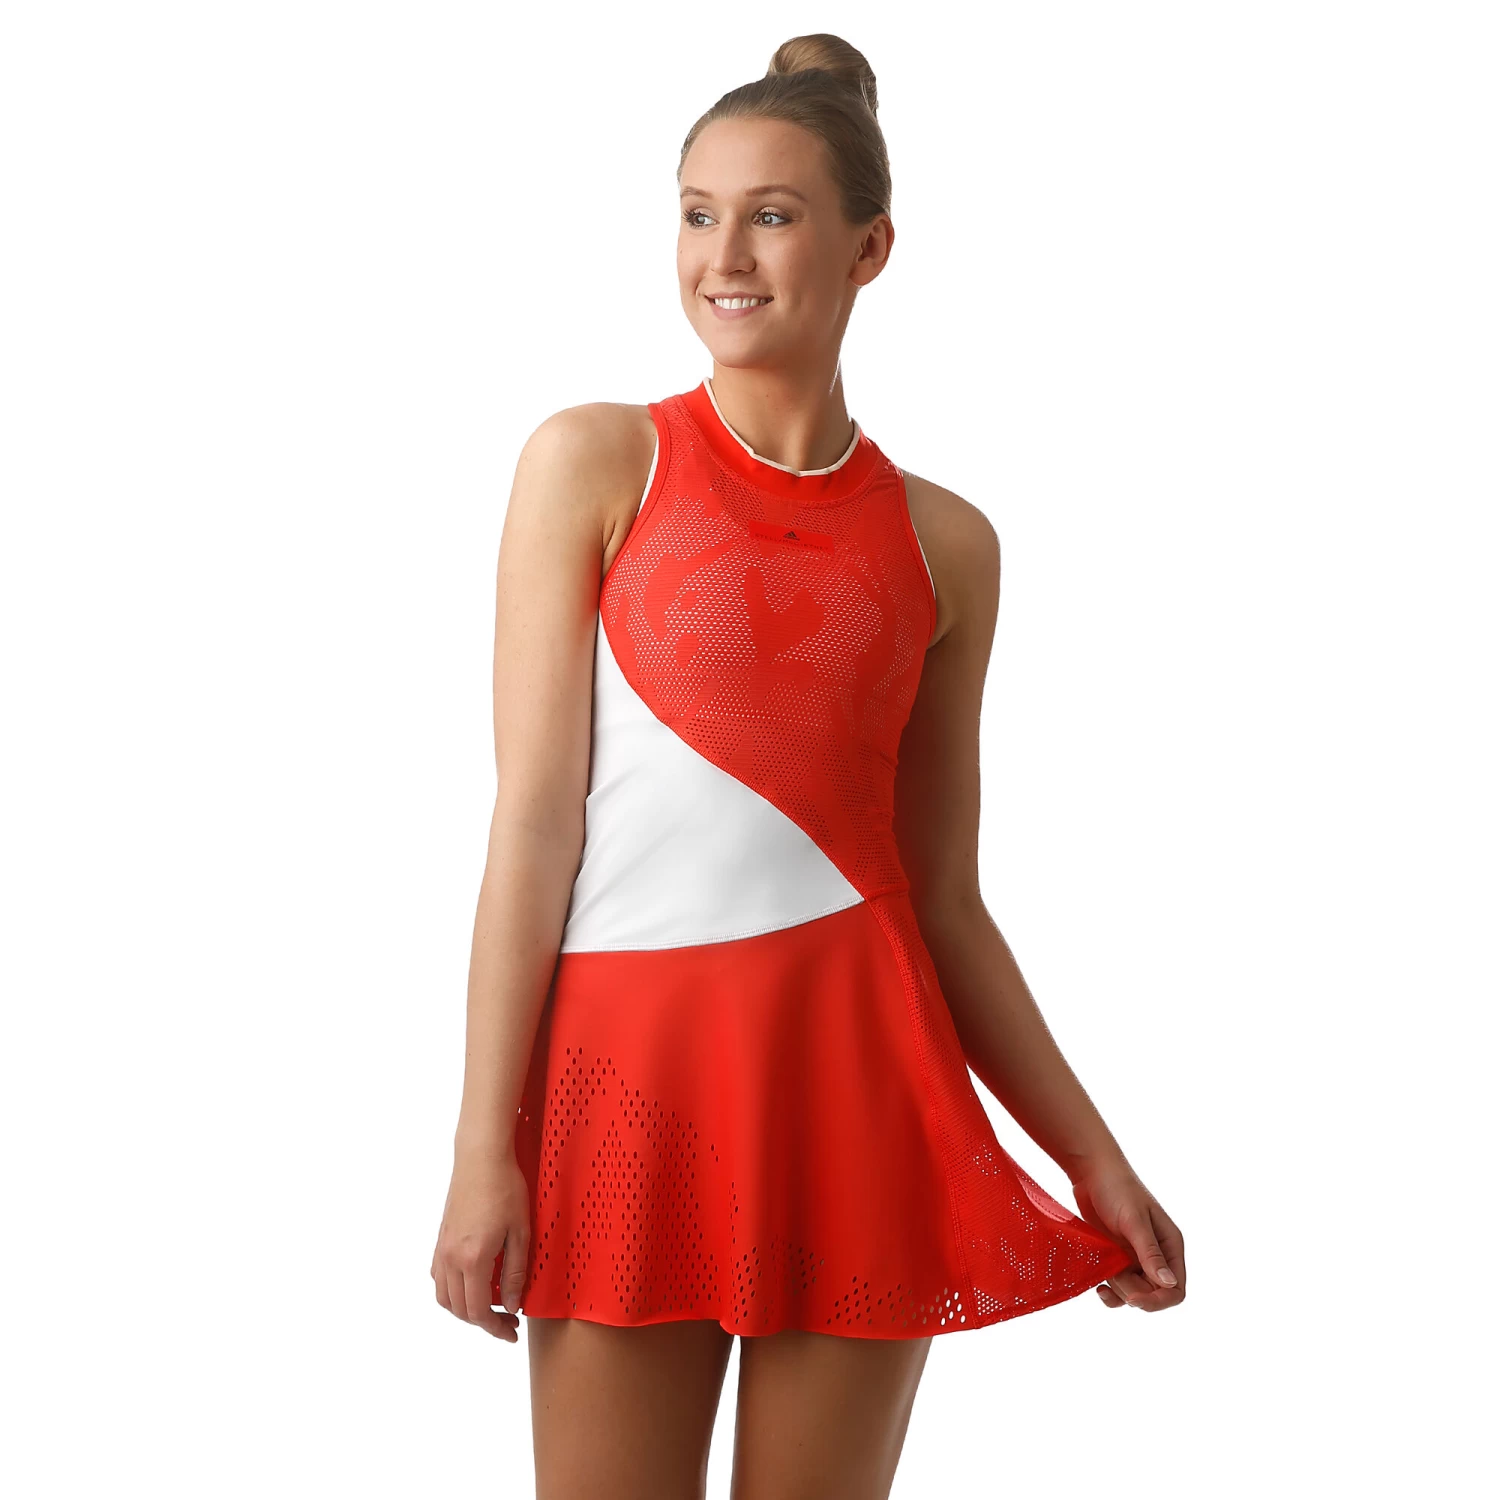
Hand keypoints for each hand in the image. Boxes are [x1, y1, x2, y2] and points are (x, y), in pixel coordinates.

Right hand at [430, 1142, 530, 1341]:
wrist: (481, 1158)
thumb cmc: (506, 1189)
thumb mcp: (521, 1232)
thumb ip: (515, 1273)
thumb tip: (512, 1305)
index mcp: (473, 1259)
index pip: (478, 1311)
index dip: (495, 1328)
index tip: (512, 1332)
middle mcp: (451, 1258)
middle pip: (459, 1309)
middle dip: (483, 1322)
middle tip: (508, 1321)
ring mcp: (442, 1248)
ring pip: (443, 1297)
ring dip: (464, 1310)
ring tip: (489, 1306)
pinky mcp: (440, 1238)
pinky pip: (438, 1277)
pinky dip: (451, 1290)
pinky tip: (471, 1284)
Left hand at [1070, 1161, 1184, 1311]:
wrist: (1091, 1171)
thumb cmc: (1117, 1188)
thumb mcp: (1134, 1221)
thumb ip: (1150, 1253)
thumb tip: (1170, 1284)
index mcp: (1170, 1246)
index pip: (1176, 1289)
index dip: (1159, 1301)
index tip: (1134, 1299)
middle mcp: (1156, 1255)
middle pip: (1153, 1294)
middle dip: (1133, 1294)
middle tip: (1112, 1279)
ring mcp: (1135, 1256)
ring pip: (1134, 1292)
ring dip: (1119, 1291)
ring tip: (1104, 1274)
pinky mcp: (1116, 1255)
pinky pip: (1118, 1284)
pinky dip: (1109, 1289)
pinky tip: (1098, 1285)